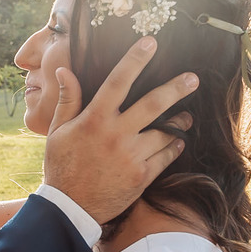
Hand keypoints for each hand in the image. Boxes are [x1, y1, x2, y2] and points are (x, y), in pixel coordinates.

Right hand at [44, 37, 196, 223]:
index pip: (118, 82)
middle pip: (153, 105)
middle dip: (176, 89)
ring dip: (179, 122)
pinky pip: (165, 157)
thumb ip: (67, 101)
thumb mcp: (57, 132)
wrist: (69, 209)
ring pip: (164, 132)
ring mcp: (131, 156)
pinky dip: (173, 147)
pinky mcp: (141, 176)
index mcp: (94, 120)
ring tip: (186, 116)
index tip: (150, 42)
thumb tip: (65, 71)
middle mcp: (116, 135)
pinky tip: (177, 142)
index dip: (135, 60)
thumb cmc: (61, 167)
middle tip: (193, 79)